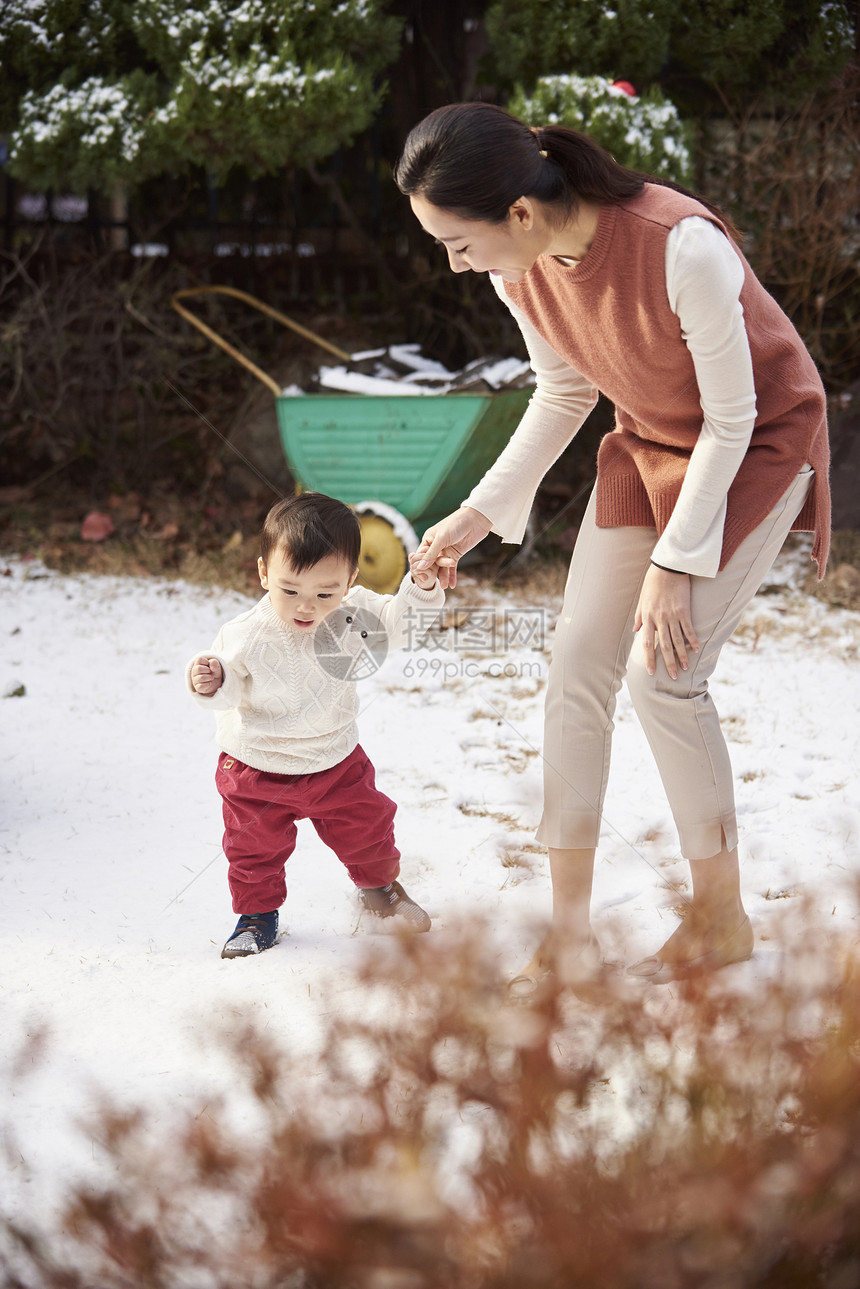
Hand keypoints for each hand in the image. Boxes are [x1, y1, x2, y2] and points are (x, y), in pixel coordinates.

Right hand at [191, 656, 222, 695]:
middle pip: (198, 669)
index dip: (207, 662)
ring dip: (210, 677)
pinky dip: (208, 684)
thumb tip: (212, 669)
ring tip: (211, 678)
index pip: (199, 659)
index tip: (209, 665)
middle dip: (208, 670)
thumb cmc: (214, 671)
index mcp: (197, 664)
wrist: (217, 681)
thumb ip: (214, 662)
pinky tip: (209, 683)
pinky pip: (201, 686)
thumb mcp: (216, 664)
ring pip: (201, 677)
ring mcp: (195, 680)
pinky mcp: (197, 687)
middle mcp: (194, 671)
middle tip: (210, 672)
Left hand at [408, 550, 439, 588]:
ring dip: (413, 566)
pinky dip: (415, 571)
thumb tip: (412, 555)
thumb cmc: (420, 571)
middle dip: (413, 559)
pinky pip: (421, 569)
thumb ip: (413, 557)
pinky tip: (416, 574)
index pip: (424, 549)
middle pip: (423, 555)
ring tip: (413, 570)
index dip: (416, 554)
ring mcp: (435, 567)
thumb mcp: (415, 562)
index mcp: (434, 555)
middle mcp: (436, 560)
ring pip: (422, 562)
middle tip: (411, 565)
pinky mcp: (432, 575)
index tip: (411, 557)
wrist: (424, 584)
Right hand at [413, 506, 492, 589]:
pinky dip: (452, 575)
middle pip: (432, 562)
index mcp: (428, 539)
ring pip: (442, 566)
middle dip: (434, 572)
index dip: (421, 566)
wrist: (475, 520)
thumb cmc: (456, 524)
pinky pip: (452, 567)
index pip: (421, 555)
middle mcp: (436, 546)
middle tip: (435, 583)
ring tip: (444, 587)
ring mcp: (446, 551)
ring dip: (443, 576)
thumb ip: (431, 554)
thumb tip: (421, 566)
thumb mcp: (441, 539)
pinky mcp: (456, 555)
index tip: (422, 576)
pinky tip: (452, 585)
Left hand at [634, 565, 698, 679]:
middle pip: (664, 646)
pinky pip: (688, 628)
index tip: (650, 671)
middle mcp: (659, 619)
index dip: (649, 658)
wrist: (667, 568)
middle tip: (672, 676)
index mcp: (647, 618)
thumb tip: (636, 630)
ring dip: (681, 655)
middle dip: (668, 663)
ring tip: (684, 668)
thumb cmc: (653, 583)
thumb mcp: (642, 600)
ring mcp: (672, 615)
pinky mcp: (684, 610)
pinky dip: (693, 640)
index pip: (647, 643)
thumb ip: (639, 617)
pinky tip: (696, 649)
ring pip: (677, 640)